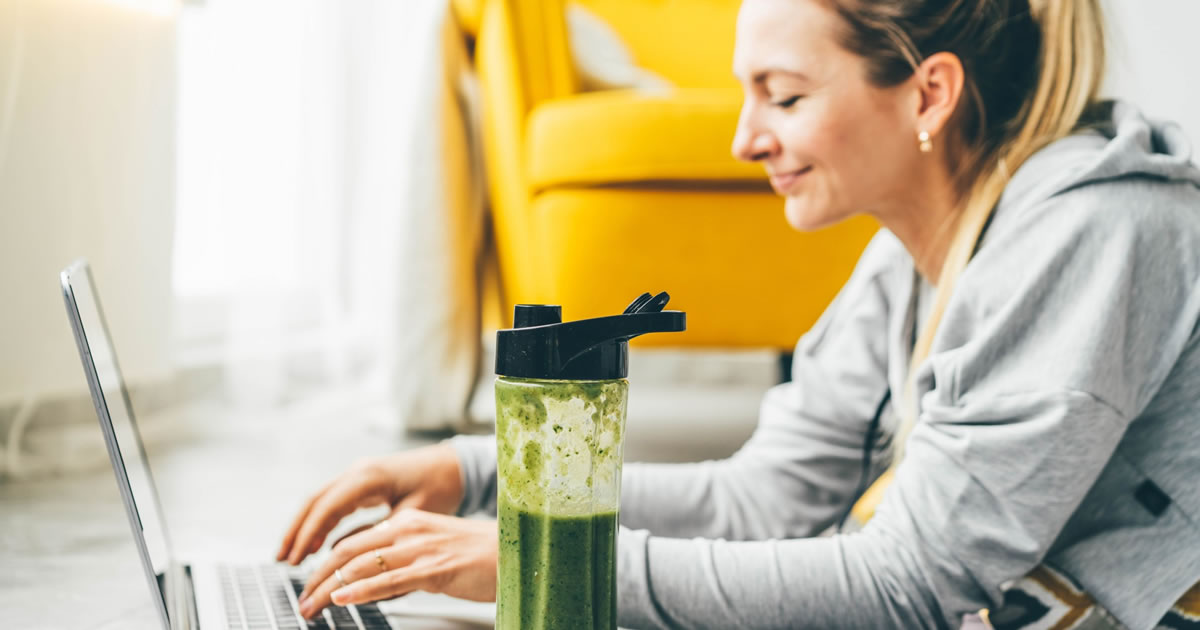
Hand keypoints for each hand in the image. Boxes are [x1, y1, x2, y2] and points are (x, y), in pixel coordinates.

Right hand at [276, 443, 463, 565]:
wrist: (454, 465)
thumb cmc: (441, 486)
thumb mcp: (414, 513)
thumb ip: (383, 532)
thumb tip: (356, 556)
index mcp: (369, 477)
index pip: (328, 507)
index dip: (308, 534)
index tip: (297, 558)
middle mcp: (358, 471)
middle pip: (315, 501)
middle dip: (296, 531)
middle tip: (281, 560)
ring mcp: (358, 474)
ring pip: (320, 501)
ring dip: (303, 527)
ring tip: (291, 556)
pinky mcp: (361, 482)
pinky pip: (333, 502)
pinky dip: (320, 523)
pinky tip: (314, 545)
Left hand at [297, 508, 497, 618]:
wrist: (517, 552)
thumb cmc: (481, 555)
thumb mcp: (434, 550)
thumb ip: (403, 560)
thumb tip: (372, 581)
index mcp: (408, 523)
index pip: (353, 541)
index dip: (324, 564)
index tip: (309, 584)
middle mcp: (410, 530)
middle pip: (347, 552)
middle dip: (317, 577)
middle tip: (301, 599)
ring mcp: (420, 549)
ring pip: (360, 567)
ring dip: (328, 589)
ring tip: (311, 606)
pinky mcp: (433, 569)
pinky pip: (388, 580)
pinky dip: (359, 591)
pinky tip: (342, 599)